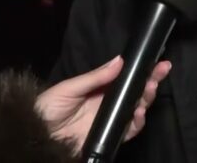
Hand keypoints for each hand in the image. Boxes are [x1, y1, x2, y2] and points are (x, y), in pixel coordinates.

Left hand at [35, 56, 171, 152]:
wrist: (35, 137)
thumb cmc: (47, 108)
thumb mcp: (69, 88)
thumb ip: (95, 77)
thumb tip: (120, 60)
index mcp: (99, 89)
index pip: (126, 78)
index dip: (142, 71)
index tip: (158, 61)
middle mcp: (108, 104)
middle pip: (135, 93)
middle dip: (150, 81)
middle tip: (161, 72)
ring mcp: (109, 121)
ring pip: (136, 110)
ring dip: (146, 99)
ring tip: (150, 89)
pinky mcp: (108, 137)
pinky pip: (128, 131)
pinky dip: (137, 123)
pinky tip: (139, 112)